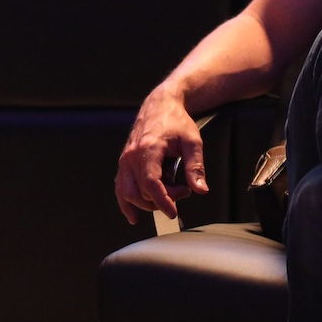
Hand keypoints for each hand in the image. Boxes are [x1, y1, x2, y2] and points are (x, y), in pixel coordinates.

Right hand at [115, 88, 208, 223]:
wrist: (160, 105)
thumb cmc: (176, 121)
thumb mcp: (192, 142)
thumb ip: (195, 167)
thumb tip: (200, 189)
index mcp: (147, 149)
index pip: (150, 184)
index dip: (162, 201)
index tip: (173, 212)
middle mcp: (131, 156)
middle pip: (139, 192)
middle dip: (161, 199)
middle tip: (182, 191)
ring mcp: (125, 160)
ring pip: (126, 193)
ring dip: (146, 203)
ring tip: (165, 200)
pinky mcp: (124, 163)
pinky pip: (120, 187)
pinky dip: (125, 203)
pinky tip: (133, 215)